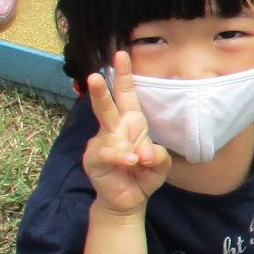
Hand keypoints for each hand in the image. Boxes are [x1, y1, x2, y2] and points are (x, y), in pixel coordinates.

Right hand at [83, 52, 171, 214]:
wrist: (129, 200)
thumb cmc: (143, 175)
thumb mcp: (160, 164)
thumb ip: (158, 156)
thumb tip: (143, 153)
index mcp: (131, 123)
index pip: (126, 94)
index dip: (124, 75)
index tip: (121, 53)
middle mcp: (113, 129)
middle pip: (106, 105)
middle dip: (100, 90)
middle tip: (93, 75)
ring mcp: (101, 143)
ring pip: (109, 133)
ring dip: (126, 146)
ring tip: (136, 160)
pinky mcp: (94, 159)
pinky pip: (108, 153)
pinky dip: (122, 158)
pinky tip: (131, 163)